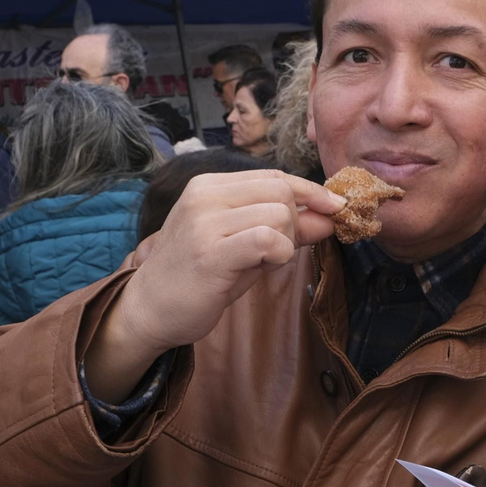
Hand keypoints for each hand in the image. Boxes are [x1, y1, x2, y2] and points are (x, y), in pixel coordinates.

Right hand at [85, 171, 343, 401]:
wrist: (150, 310)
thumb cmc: (200, 276)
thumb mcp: (246, 244)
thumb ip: (285, 227)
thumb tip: (330, 216)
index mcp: (210, 185)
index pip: (275, 176)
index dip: (310, 192)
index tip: (335, 207)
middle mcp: (204, 195)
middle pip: (281, 192)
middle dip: (294, 223)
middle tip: (273, 253)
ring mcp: (205, 222)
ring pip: (279, 214)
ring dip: (284, 243)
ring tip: (259, 263)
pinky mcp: (210, 252)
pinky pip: (268, 240)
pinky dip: (279, 254)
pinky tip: (262, 267)